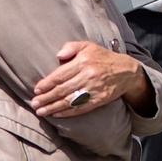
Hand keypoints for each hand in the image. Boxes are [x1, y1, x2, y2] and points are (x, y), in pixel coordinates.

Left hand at [31, 41, 149, 117]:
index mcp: (83, 61)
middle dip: (46, 98)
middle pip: (62, 90)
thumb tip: (58, 55)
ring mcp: (94, 89)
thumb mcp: (88, 45)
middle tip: (34, 103)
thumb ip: (71, 47)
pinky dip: (67, 113)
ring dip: (53, 107)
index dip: (46, 84)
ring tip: (41, 111)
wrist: (126, 71)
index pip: (60, 75)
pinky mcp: (99, 100)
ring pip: (69, 101)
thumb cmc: (103, 57)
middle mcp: (88, 76)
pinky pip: (80, 108)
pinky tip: (56, 114)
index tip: (36, 90)